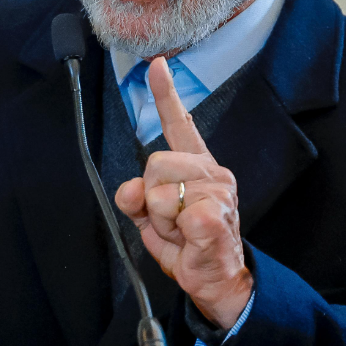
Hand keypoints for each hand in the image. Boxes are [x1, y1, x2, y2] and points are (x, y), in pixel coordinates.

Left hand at [114, 57, 252, 328]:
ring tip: (180, 231)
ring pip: (159, 192)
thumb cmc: (188, 244)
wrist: (216, 280)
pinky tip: (191, 239)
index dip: (166, 94)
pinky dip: (174, 233)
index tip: (157, 65)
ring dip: (161, 219)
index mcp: (196, 166)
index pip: (179, 124)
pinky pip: (173, 214)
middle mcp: (211, 172)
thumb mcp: (152, 219)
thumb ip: (135, 198)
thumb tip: (128, 190)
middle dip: (150, 196)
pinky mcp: (215, 214)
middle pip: (154, 163)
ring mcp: (218, 192)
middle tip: (170, 219)